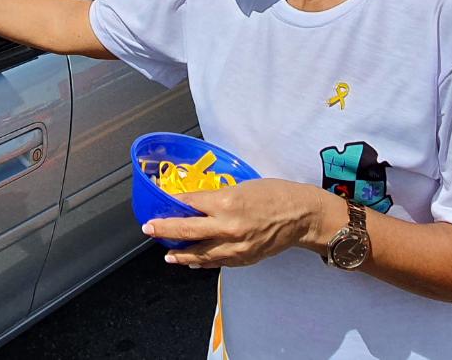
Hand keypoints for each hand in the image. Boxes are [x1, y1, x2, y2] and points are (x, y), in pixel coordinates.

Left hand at [142, 179, 335, 268]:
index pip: (189, 204)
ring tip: (167, 255)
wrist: (302, 215)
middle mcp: (227, 226)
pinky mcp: (244, 259)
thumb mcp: (241, 187)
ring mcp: (235, 246)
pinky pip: (217, 262)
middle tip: (149, 229)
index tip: (157, 204)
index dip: (170, 204)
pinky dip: (202, 262)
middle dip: (164, 230)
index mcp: (226, 202)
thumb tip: (194, 204)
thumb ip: (216, 198)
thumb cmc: (274, 194)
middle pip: (186, 231)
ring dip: (181, 255)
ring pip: (200, 254)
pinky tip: (192, 262)